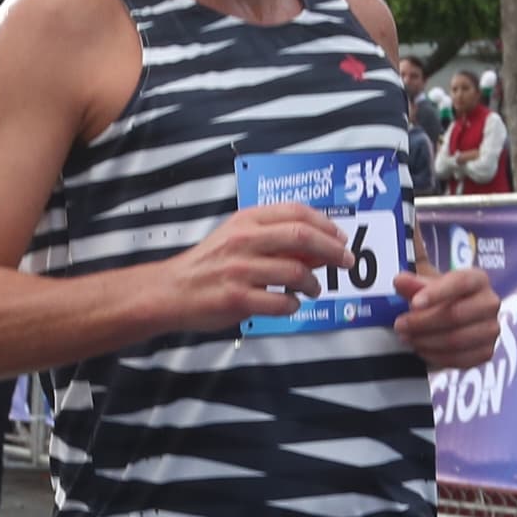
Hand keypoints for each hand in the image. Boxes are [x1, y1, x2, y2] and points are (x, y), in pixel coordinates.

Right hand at [165, 203, 350, 334]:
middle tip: (344, 262)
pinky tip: (290, 303)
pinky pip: (282, 302)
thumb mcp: (237, 237)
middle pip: (302, 237)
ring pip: (297, 271)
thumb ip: (274, 238)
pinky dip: (293, 305)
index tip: (340, 237)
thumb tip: (315, 245)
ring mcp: (241, 269)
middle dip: (332, 250)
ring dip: (314, 283)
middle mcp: (244, 240)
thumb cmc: (207, 264)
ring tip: (313, 288)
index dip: (325, 224)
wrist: (172, 290)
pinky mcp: (238, 298)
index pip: (295, 212)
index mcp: (246, 220)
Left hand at [391, 262, 501, 371]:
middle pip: (456, 315)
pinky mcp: (487, 352)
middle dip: (423, 322)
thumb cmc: (441, 299)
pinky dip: (436, 356)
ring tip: (407, 337)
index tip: (414, 304)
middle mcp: (490, 303)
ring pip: (456, 340)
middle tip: (400, 325)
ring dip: (426, 341)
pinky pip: (459, 359)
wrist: (455, 319)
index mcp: (478, 279)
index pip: (460, 282)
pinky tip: (421, 349)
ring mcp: (491, 329)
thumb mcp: (426, 287)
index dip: (436, 293)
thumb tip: (400, 281)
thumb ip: (413, 285)